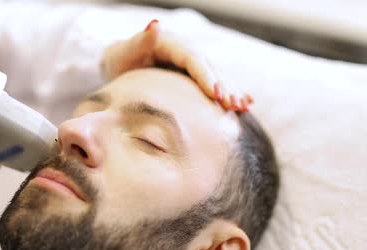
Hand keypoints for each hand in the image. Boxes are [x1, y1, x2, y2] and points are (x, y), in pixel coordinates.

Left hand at [102, 19, 252, 111]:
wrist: (121, 68)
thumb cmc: (120, 60)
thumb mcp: (125, 52)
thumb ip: (139, 41)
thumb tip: (155, 25)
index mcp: (172, 46)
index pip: (193, 60)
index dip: (206, 76)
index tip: (217, 93)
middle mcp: (186, 55)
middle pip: (209, 70)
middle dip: (224, 87)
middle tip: (234, 105)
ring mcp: (192, 68)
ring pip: (216, 79)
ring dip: (231, 92)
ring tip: (243, 107)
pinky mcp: (194, 81)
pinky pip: (215, 87)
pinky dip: (230, 94)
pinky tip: (246, 105)